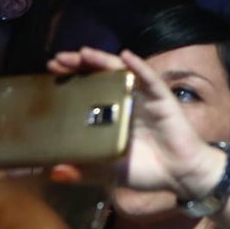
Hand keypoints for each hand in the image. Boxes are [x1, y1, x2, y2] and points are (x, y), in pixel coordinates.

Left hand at [47, 48, 222, 197]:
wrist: (179, 175)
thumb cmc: (146, 170)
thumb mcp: (107, 172)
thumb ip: (83, 170)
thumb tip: (54, 171)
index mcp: (112, 115)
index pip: (89, 90)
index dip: (72, 78)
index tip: (51, 72)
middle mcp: (127, 101)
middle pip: (102, 76)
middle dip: (80, 65)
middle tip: (58, 60)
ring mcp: (145, 98)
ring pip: (122, 73)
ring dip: (103, 60)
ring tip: (83, 53)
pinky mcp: (162, 100)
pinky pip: (151, 80)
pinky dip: (139, 67)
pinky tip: (126, 57)